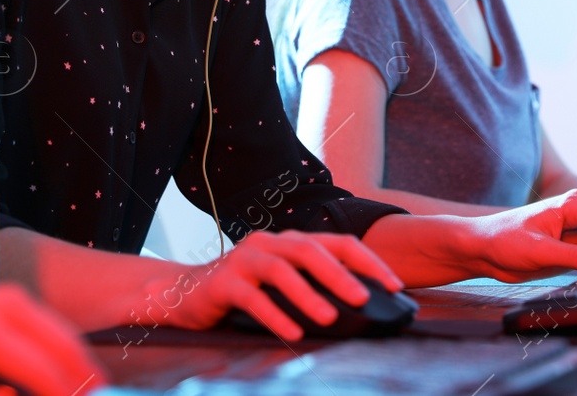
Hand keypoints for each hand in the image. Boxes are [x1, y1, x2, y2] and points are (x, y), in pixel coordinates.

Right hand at [141, 230, 402, 342]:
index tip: (394, 285)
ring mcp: (243, 260)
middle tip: (364, 298)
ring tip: (329, 317)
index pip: (336, 243)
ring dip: (308, 294)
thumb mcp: (280, 287)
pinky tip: (292, 333)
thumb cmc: (242, 294)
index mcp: (288, 242)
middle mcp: (268, 244)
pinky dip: (275, 316)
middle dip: (340, 274)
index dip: (368, 262)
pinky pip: (252, 297)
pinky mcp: (223, 282)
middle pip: (308, 249)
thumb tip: (360, 310)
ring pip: (281, 269)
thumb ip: (311, 289)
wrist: (182, 294)